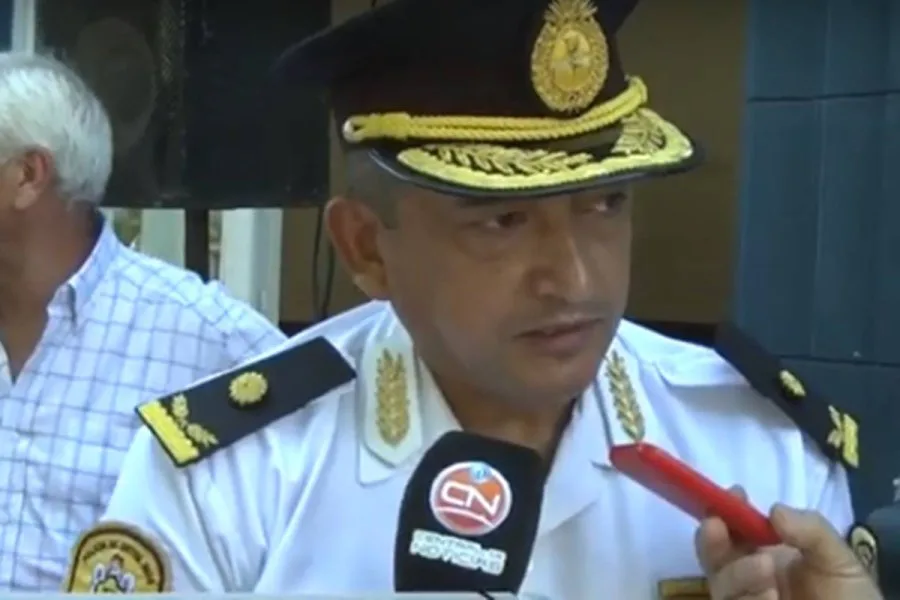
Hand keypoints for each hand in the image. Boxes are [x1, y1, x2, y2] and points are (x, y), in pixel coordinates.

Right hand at [695, 490, 880, 599]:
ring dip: (736, 573)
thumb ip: (811, 531)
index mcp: (764, 557)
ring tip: (764, 567)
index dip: (726, 510)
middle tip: (716, 526)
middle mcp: (749, 581)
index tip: (734, 495)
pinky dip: (748, 598)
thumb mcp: (838, 561)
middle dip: (712, 540)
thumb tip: (773, 510)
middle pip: (714, 558)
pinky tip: (768, 596)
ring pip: (720, 587)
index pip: (733, 531)